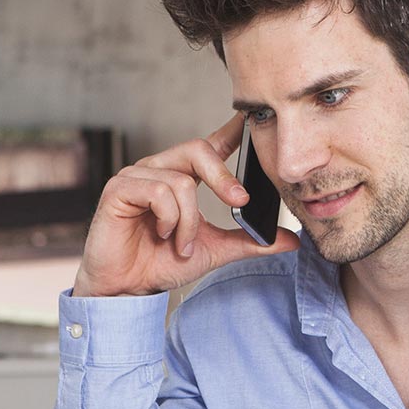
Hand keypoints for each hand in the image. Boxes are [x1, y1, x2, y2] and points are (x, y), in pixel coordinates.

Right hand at [72, 114, 297, 297]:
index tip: (251, 120)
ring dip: (189, 222)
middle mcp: (160, 169)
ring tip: (182, 244)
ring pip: (181, 182)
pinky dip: (168, 219)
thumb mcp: (215, 251)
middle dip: (223, 178)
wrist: (127, 288)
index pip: (210, 145)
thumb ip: (250, 242)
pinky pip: (157, 192)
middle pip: (197, 149)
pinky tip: (161, 235)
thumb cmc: (162, 263)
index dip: (231, 130)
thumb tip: (291, 240)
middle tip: (238, 203)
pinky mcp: (118, 189)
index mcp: (183, 178)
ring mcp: (137, 176)